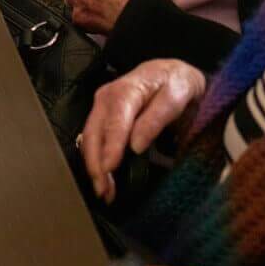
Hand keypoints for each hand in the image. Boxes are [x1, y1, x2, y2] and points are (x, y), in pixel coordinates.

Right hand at [79, 58, 205, 202]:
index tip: (109, 168)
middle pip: (95, 131)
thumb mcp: (174, 97)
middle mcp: (107, 96)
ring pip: (90, 138)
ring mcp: (101, 106)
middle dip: (96, 162)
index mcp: (126, 89)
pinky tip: (103, 179)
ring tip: (104, 192)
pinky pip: (94, 140)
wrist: (171, 73)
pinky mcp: (102, 116)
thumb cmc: (174, 85)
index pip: (115, 120)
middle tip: (104, 190)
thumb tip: (136, 145)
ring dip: (94, 166)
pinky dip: (96, 160)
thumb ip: (155, 119)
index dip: (111, 145)